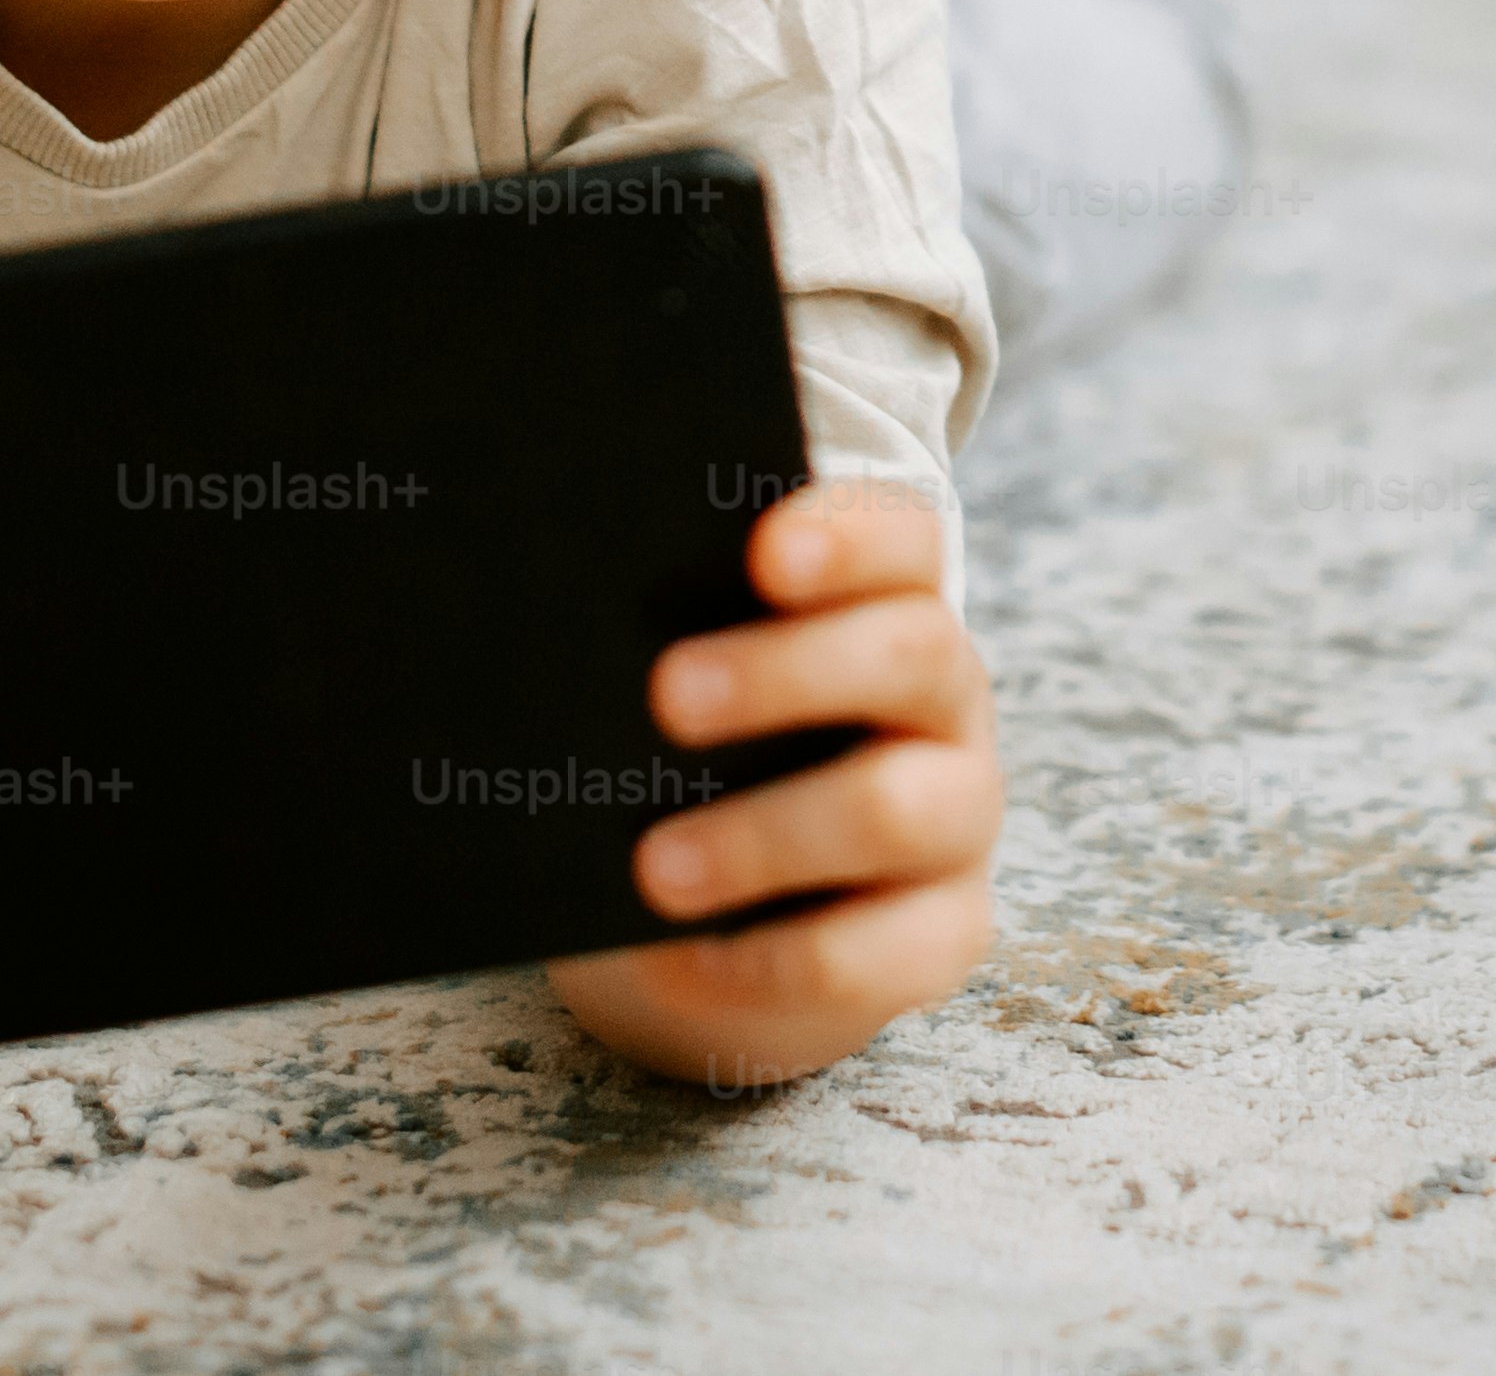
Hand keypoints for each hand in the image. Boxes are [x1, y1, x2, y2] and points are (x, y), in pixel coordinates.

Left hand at [547, 480, 998, 1087]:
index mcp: (887, 604)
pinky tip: (679, 961)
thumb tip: (537, 623)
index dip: (848, 535)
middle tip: (666, 696)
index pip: (902, 539)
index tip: (761, 552)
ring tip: (653, 868)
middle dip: (786, 672)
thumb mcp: (674, 697)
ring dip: (766, 835)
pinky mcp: (944, 933)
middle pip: (910, 654)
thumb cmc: (684, 768)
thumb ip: (648, 643)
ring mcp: (958, 816)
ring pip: (898, 809)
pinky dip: (770, 961)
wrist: (712, 927)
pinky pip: (879, 953)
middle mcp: (942, 700)